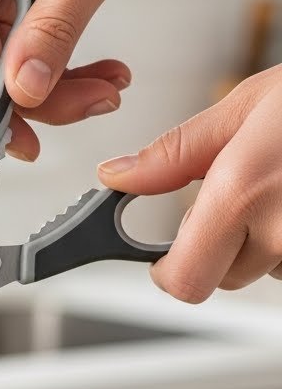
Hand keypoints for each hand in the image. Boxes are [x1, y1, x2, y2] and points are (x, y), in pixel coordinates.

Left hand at [97, 67, 281, 301]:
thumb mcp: (245, 108)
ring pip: (267, 269)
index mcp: (243, 193)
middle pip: (224, 277)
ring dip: (266, 241)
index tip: (164, 256)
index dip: (169, 272)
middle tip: (241, 199)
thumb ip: (176, 154)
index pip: (184, 280)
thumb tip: (120, 177)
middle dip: (220, 247)